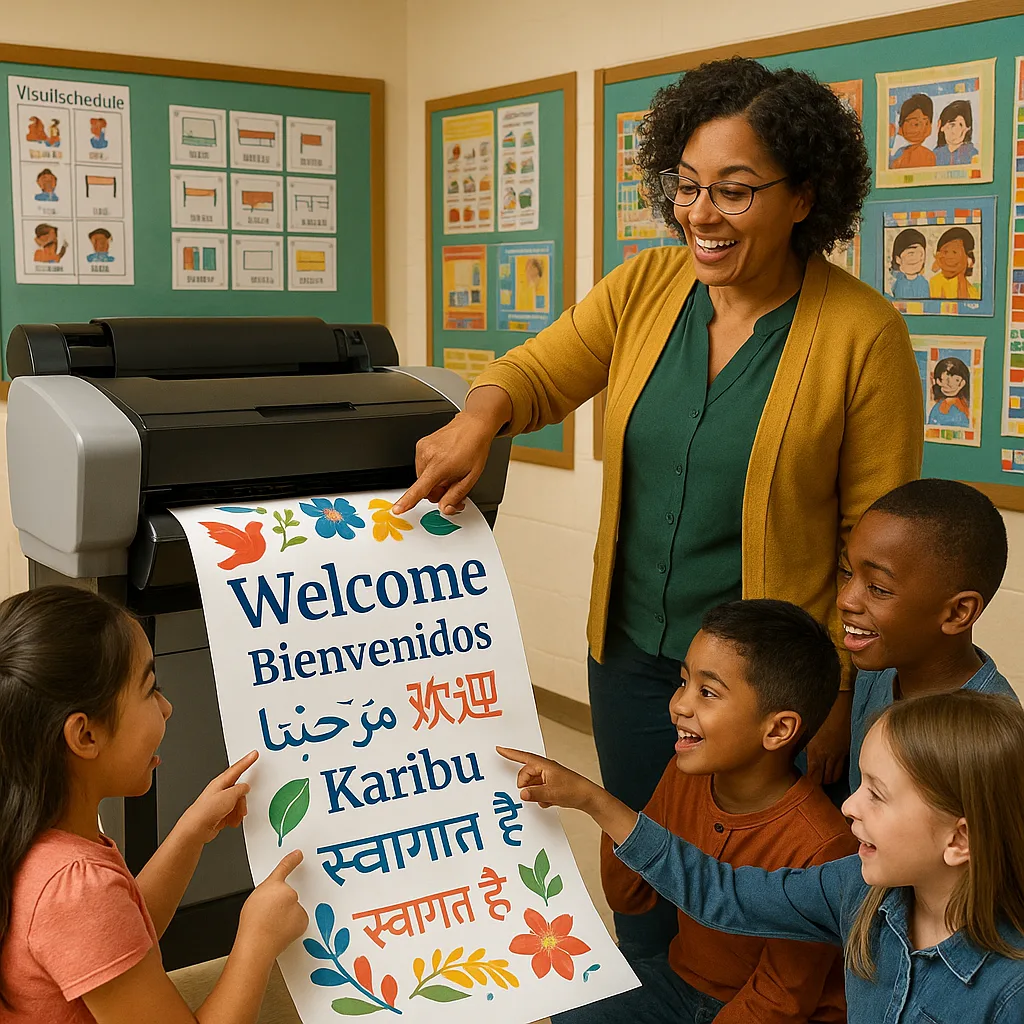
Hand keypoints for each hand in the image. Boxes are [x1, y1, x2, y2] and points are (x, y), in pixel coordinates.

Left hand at [179, 750, 257, 845]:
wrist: (196, 829)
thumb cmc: (206, 811)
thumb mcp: (229, 796)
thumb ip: (240, 789)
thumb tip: (245, 787)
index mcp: (221, 782)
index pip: (237, 768)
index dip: (247, 761)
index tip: (254, 754)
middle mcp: (220, 790)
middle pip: (239, 789)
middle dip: (242, 799)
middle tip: (241, 805)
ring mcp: (220, 802)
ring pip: (238, 802)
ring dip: (238, 810)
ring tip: (233, 816)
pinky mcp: (220, 813)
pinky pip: (234, 812)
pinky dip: (234, 817)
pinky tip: (230, 821)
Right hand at [238, 850, 307, 959]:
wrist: (257, 945)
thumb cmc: (252, 924)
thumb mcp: (255, 899)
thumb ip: (267, 892)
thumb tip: (275, 895)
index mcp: (274, 885)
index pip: (284, 868)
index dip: (291, 860)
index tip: (298, 854)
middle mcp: (288, 892)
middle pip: (287, 894)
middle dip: (281, 904)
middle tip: (268, 916)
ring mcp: (297, 906)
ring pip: (293, 908)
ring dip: (286, 914)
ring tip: (272, 925)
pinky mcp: (303, 919)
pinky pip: (298, 919)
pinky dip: (291, 924)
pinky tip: (280, 931)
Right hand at [392, 386, 510, 515]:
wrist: (473, 426)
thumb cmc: (474, 448)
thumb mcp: (471, 478)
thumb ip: (455, 496)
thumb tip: (444, 507)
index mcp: (440, 465)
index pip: (420, 488)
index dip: (407, 501)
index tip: (398, 509)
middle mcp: (428, 455)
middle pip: (424, 487)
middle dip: (437, 491)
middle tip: (452, 485)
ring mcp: (422, 448)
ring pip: (423, 477)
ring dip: (434, 480)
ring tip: (450, 471)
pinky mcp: (420, 444)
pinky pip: (422, 466)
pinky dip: (431, 469)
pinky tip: (444, 463)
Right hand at [497, 746, 602, 810]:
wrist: (587, 797)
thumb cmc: (574, 789)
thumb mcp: (552, 793)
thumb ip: (535, 793)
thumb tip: (521, 793)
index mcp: (544, 765)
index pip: (524, 757)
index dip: (510, 753)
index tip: (499, 749)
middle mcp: (545, 769)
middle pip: (525, 775)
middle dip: (525, 785)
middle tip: (531, 794)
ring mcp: (548, 777)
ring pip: (531, 784)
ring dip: (534, 792)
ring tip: (545, 798)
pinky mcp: (550, 785)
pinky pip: (538, 790)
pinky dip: (540, 797)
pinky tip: (549, 801)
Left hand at [805, 690, 852, 785]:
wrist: (838, 700)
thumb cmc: (818, 712)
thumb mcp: (805, 730)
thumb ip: (802, 745)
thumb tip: (794, 755)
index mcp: (816, 751)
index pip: (815, 778)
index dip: (811, 783)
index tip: (806, 782)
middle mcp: (830, 755)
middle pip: (827, 780)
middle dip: (820, 782)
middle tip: (814, 780)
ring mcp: (841, 752)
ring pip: (837, 775)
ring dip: (829, 777)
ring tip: (822, 775)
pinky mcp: (848, 748)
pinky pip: (844, 766)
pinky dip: (837, 769)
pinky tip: (831, 766)